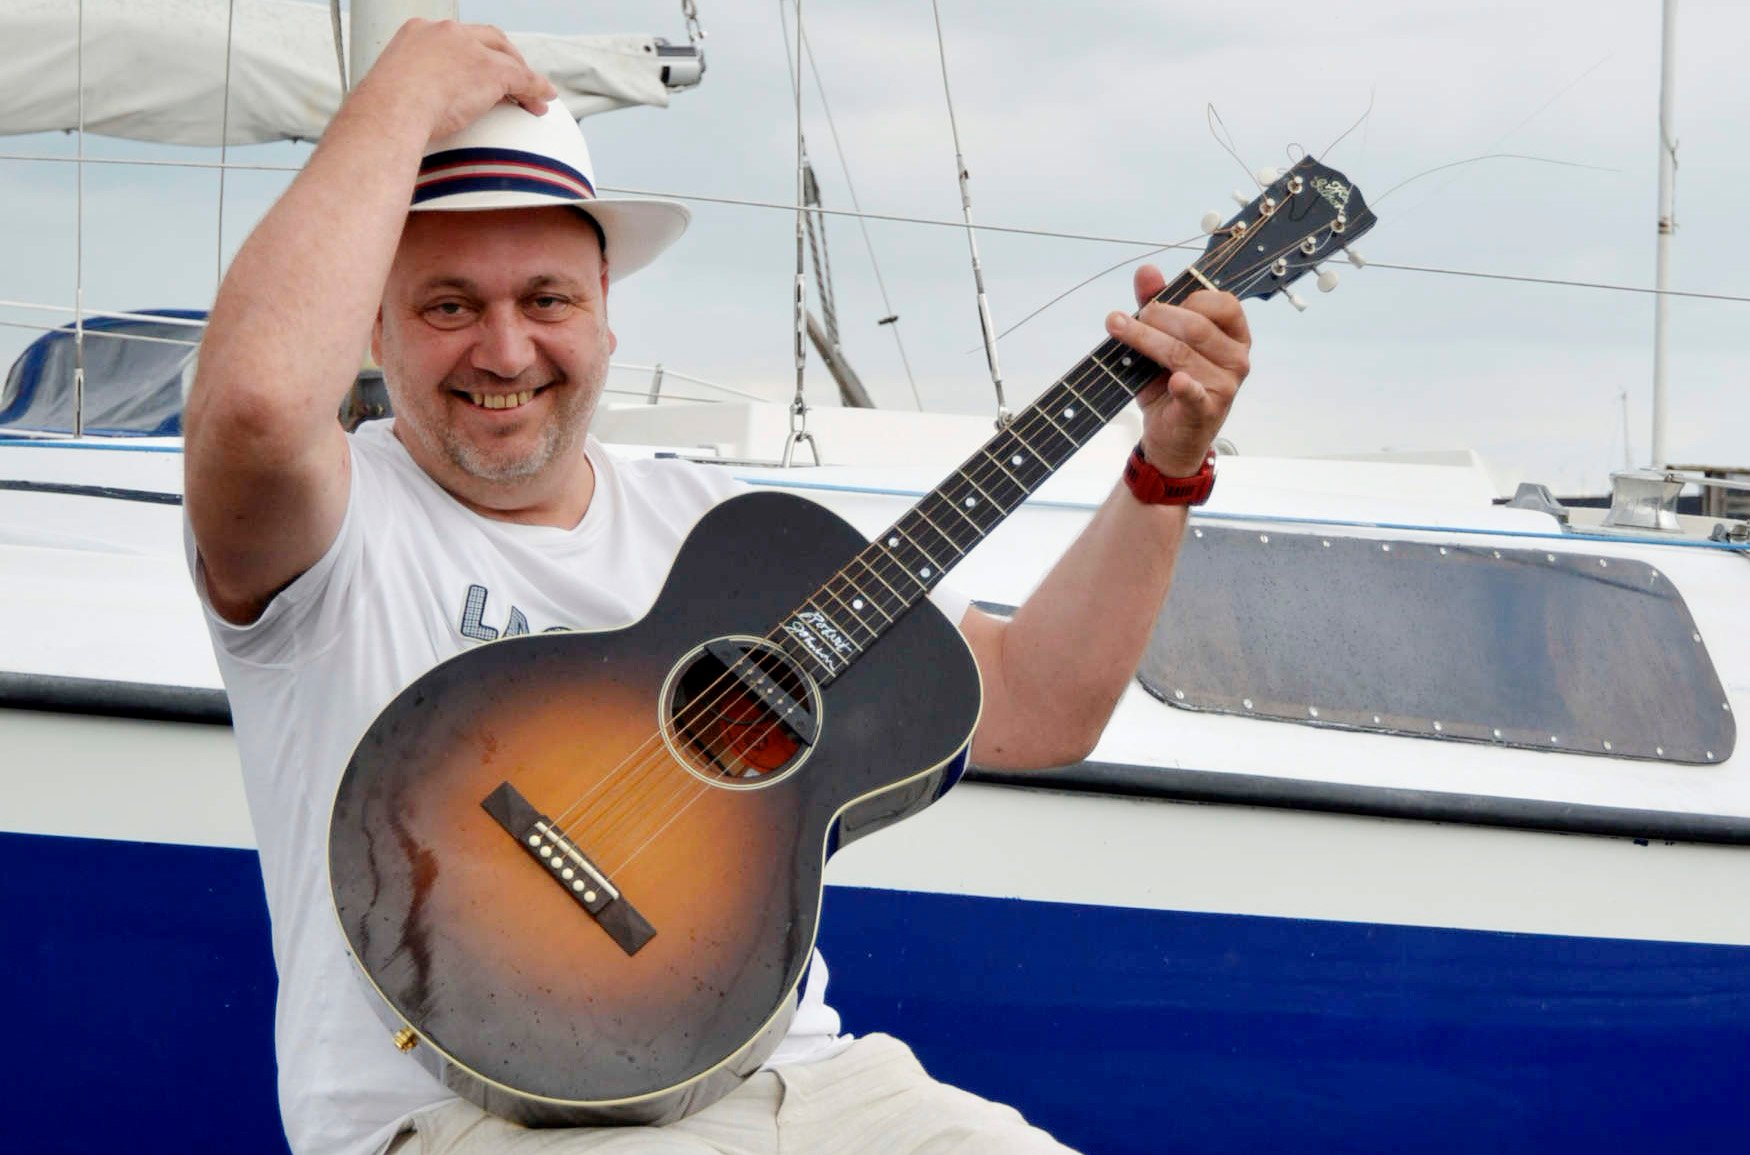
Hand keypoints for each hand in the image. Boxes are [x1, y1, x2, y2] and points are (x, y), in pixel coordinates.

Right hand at [356, 19, 558, 141]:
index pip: (455, 37)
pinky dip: (536, 89)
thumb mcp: (394, 91)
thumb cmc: (383, 112)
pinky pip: (523, 78)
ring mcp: (469, 48)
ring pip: (507, 59)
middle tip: (515, 78)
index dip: (472, 52)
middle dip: (505, 57)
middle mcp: (444, 32)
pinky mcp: (491, 70)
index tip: (476, 68)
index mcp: (417, 32)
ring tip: (533, 98)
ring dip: (523, 78)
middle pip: (488, 38)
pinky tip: (543, 99)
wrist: (390, 112)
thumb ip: (411, 90)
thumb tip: (413, 111)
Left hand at [1104, 265, 1250, 476]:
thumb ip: (1157, 304)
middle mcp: (1237, 358)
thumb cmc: (1170, 383)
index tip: (1153, 304)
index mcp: (1234, 334)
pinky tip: (1174, 381)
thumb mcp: (1162, 340)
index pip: (1223, 303)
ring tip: (1118, 329)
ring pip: (1183, 354)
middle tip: (1123, 319)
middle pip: (1196, 327)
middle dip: (1156, 316)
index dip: (1187, 298)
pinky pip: (1195, 394)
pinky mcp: (1207, 410)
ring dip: (1145, 339)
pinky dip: (1185, 386)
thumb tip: (1147, 270)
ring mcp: (1226, 385)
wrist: (1171, 436)